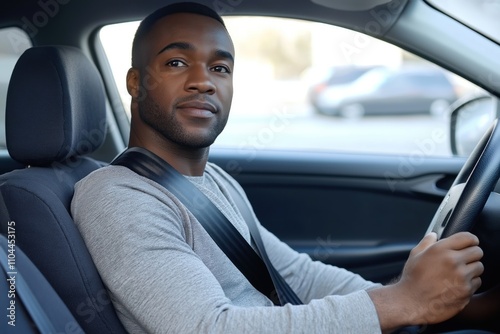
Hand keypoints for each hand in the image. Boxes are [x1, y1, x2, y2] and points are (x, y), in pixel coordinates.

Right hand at [369, 232, 483, 330]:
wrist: (412, 302)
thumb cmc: (412, 279)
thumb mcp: (415, 255)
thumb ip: (426, 242)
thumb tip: (433, 235)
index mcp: (441, 249)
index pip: (467, 237)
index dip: (471, 240)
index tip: (470, 243)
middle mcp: (453, 261)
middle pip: (477, 252)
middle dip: (472, 254)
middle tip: (464, 259)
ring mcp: (461, 277)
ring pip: (479, 267)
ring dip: (472, 269)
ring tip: (459, 273)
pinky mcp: (466, 291)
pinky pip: (477, 282)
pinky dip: (470, 283)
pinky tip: (458, 284)